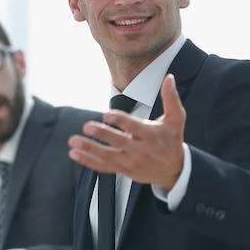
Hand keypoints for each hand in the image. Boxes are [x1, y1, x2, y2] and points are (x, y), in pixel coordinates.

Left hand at [68, 74, 185, 189]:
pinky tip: (75, 154)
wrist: (174, 171)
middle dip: (102, 134)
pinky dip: (88, 161)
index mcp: (151, 134)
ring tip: (74, 141)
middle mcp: (140, 149)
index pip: (134, 127)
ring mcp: (130, 161)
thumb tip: (169, 78)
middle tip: (87, 126)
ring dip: (89, 148)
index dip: (120, 121)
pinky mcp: (123, 170)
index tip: (107, 115)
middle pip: (118, 141)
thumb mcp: (176, 119)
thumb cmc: (172, 141)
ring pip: (107, 156)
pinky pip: (103, 166)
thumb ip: (171, 98)